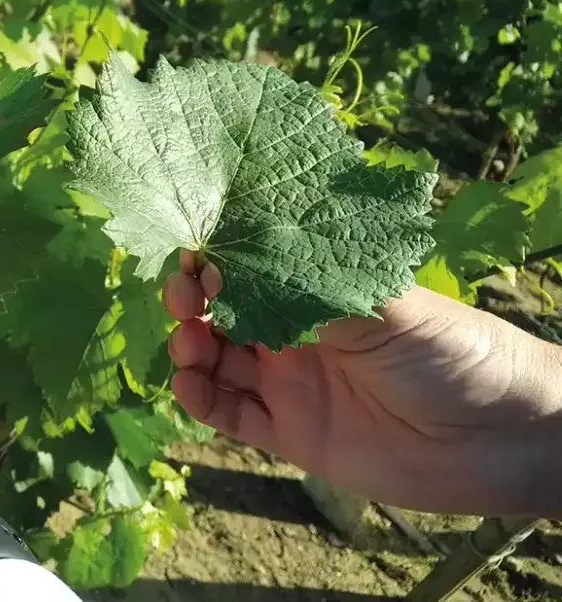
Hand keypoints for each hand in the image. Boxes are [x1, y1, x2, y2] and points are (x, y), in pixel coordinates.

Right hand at [163, 250, 561, 516]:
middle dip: (194, 301)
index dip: (217, 259)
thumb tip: (230, 260)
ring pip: (219, 361)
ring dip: (191, 348)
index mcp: (320, 292)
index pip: (251, 268)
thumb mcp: (382, 303)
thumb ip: (305, 286)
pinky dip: (201, 399)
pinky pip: (232, 415)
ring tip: (188, 344)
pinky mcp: (291, 434)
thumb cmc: (452, 351)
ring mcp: (291, 384)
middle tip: (184, 298)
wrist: (503, 438)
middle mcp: (299, 335)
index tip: (192, 251)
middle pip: (224, 313)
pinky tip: (188, 384)